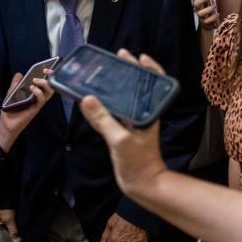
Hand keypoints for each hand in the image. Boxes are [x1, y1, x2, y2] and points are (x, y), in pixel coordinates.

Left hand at [0, 72, 53, 151]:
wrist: (6, 124)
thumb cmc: (10, 109)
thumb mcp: (11, 93)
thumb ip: (16, 84)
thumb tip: (19, 74)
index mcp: (34, 93)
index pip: (45, 83)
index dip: (48, 75)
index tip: (46, 67)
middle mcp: (38, 98)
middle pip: (51, 86)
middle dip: (51, 77)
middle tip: (45, 70)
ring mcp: (38, 103)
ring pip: (49, 93)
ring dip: (44, 84)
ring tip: (36, 80)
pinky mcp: (35, 109)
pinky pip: (42, 100)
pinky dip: (38, 92)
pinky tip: (33, 88)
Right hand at [78, 49, 168, 202]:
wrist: (143, 185)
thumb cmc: (138, 163)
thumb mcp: (119, 140)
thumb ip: (103, 119)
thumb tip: (86, 99)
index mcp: (149, 113)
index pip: (154, 84)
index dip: (149, 68)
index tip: (139, 56)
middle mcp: (143, 114)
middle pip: (138, 87)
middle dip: (128, 72)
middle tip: (118, 57)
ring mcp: (134, 123)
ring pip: (126, 98)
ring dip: (117, 86)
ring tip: (105, 72)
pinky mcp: (125, 132)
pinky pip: (116, 112)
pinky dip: (108, 102)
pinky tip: (97, 98)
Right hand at [192, 0, 218, 29]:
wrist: (211, 20)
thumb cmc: (210, 6)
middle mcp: (197, 7)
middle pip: (196, 3)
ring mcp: (200, 15)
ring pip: (200, 13)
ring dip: (207, 9)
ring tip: (214, 6)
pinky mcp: (204, 22)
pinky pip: (207, 21)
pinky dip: (212, 18)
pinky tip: (217, 14)